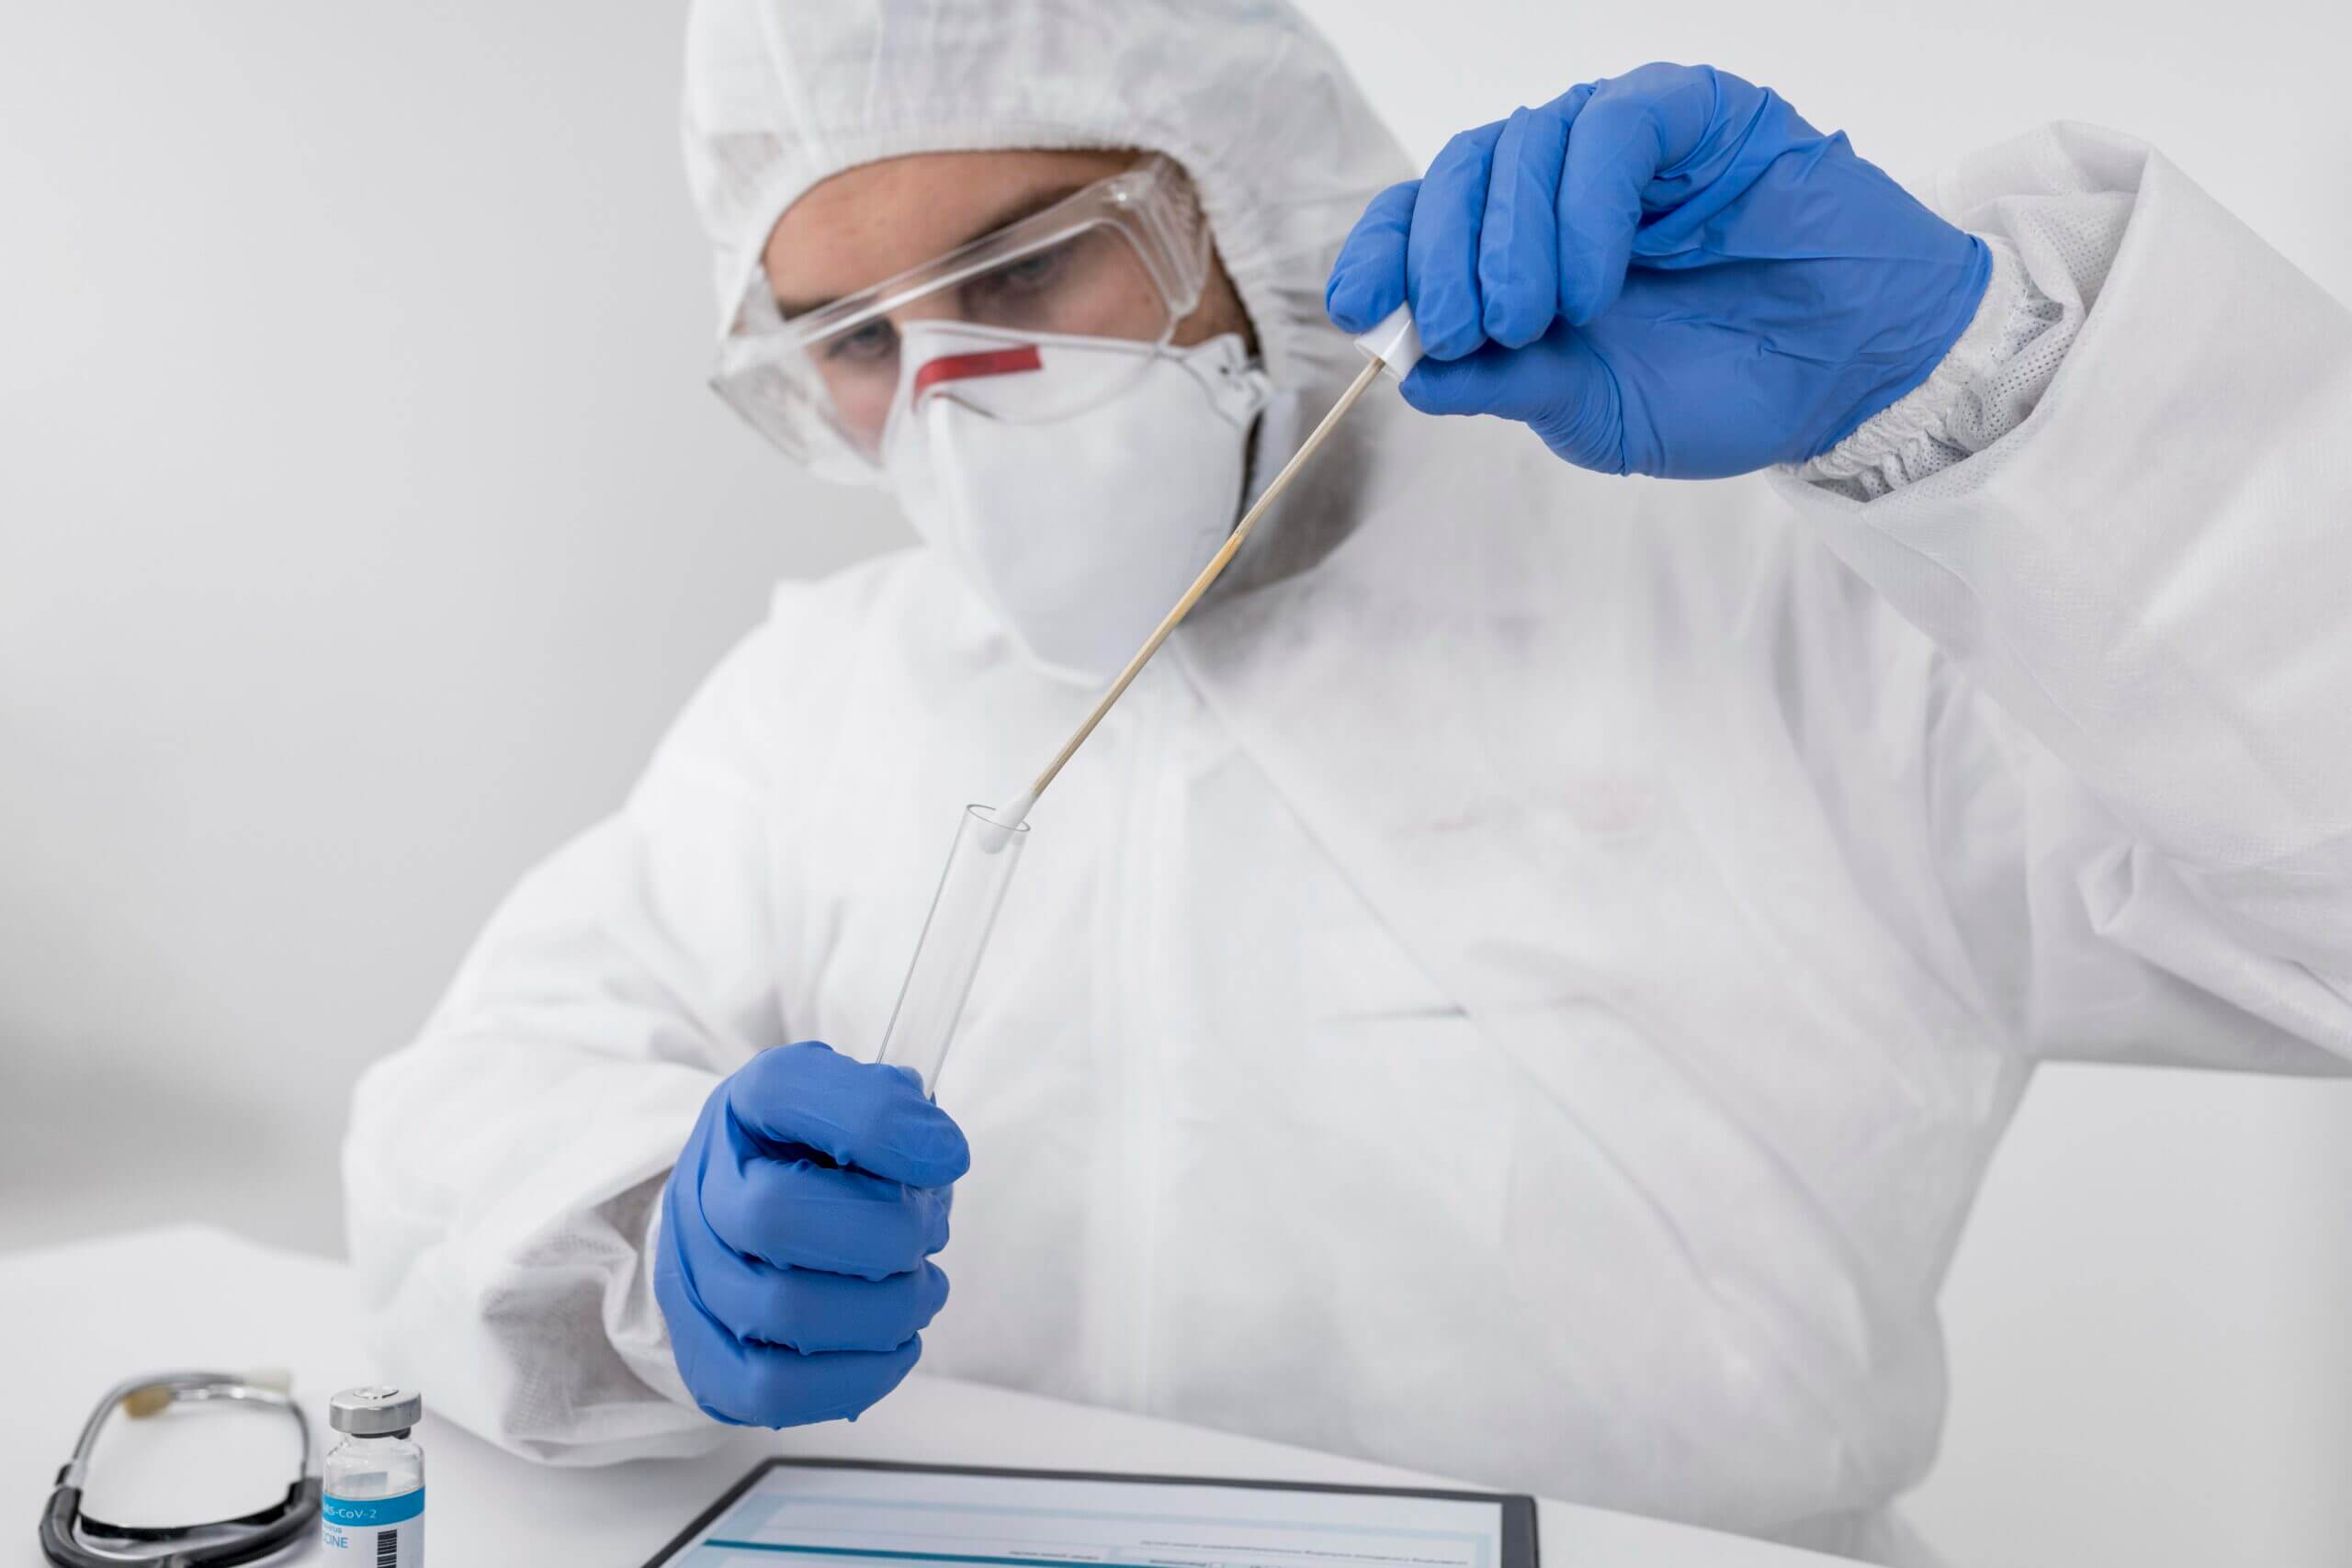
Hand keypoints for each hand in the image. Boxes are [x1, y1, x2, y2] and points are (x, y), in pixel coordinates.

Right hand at [654, 1041, 968, 1426]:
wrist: (733, 1222)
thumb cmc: (809, 1158)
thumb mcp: (850, 1101)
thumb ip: (889, 1107)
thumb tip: (936, 1154)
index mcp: (745, 1108)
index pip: (786, 1093)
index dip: (878, 1126)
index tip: (947, 1157)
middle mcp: (702, 1191)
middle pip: (776, 1218)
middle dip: (884, 1235)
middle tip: (929, 1236)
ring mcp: (694, 1282)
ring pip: (783, 1313)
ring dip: (885, 1310)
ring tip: (922, 1292)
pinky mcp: (707, 1360)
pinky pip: (772, 1390)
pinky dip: (857, 1376)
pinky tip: (896, 1347)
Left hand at [1325, 63, 1989, 477]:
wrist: (1849, 376)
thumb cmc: (1721, 388)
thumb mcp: (1593, 413)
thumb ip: (1507, 388)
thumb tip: (1414, 378)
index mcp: (1520, 248)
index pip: (1423, 220)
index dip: (1382, 254)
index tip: (1358, 310)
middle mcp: (1559, 181)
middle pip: (1458, 173)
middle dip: (1439, 255)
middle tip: (1456, 329)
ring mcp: (1624, 139)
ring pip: (1523, 141)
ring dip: (1510, 238)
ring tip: (1536, 320)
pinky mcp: (1694, 110)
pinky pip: (1614, 126)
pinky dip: (1584, 204)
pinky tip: (1594, 284)